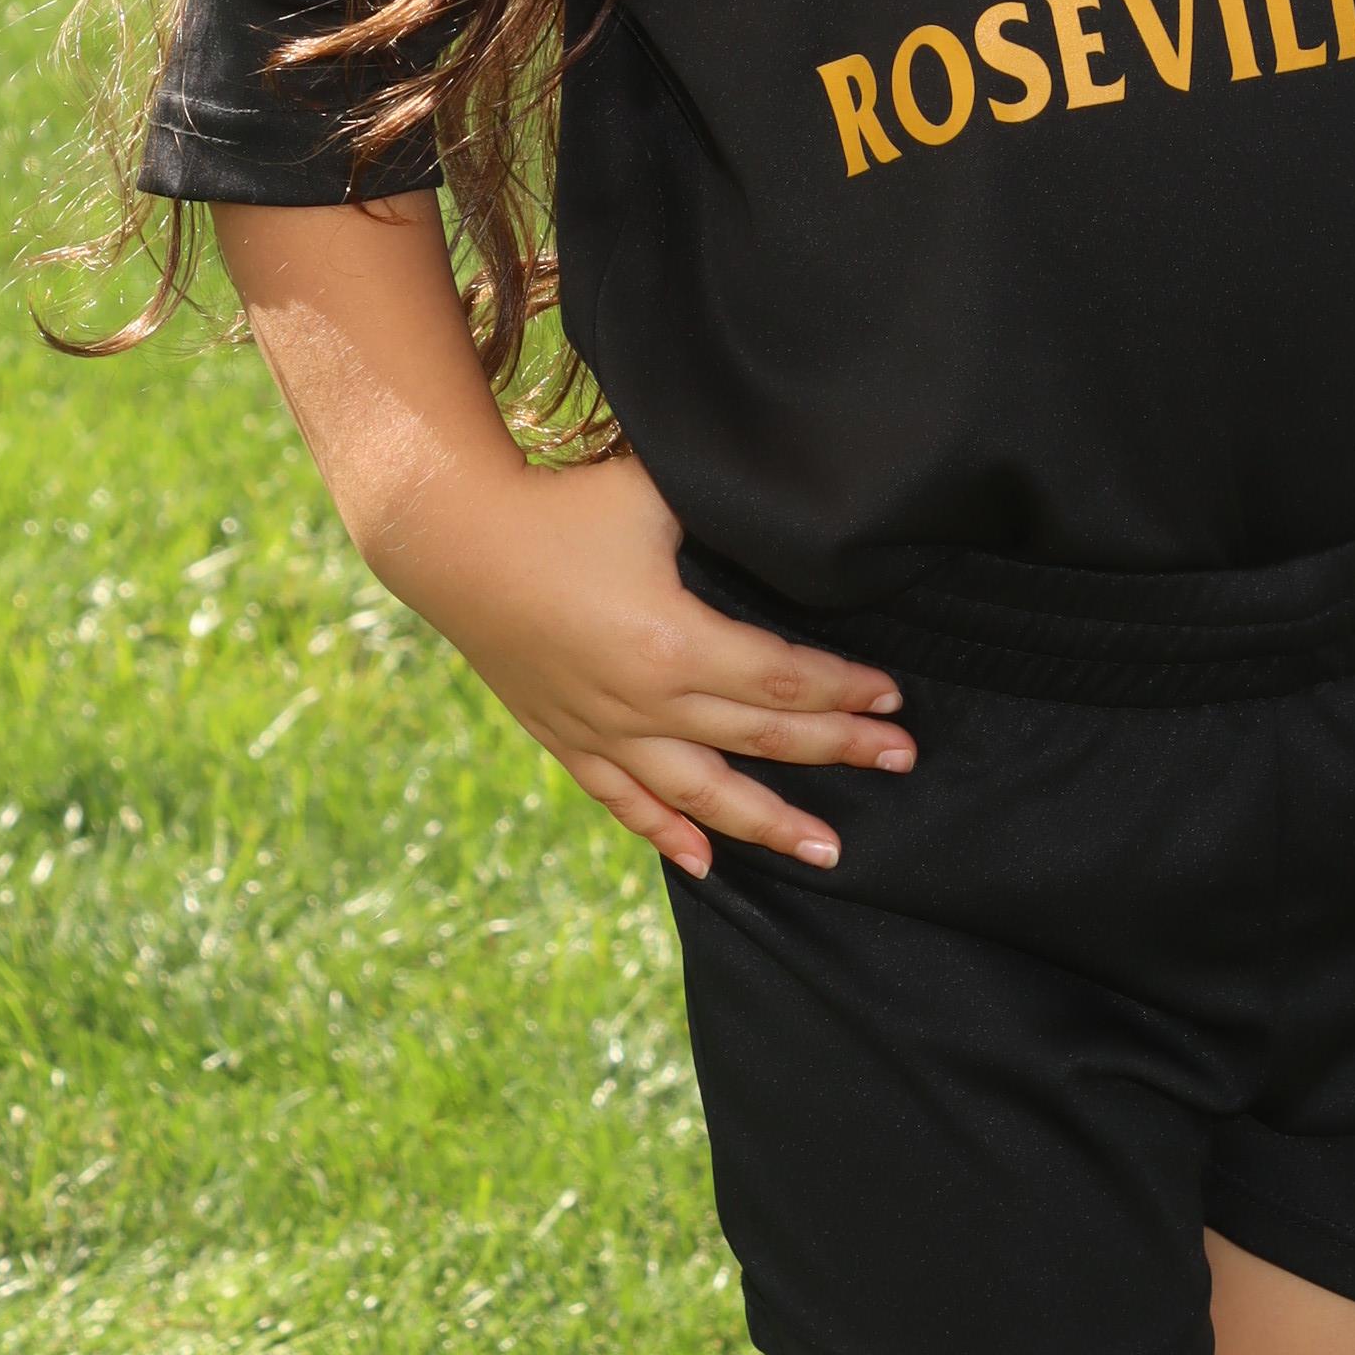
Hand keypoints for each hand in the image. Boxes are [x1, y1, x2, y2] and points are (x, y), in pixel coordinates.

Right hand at [209, 199, 914, 881]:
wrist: (452, 542)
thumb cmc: (560, 506)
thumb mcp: (651, 491)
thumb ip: (724, 499)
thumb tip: (795, 491)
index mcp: (675, 643)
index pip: (783, 677)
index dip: (844, 689)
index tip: (893, 697)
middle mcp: (644, 703)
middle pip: (762, 737)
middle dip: (838, 748)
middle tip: (902, 760)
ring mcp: (604, 731)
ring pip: (702, 795)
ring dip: (768, 823)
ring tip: (828, 850)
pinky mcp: (567, 740)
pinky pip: (625, 800)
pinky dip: (666, 833)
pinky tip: (704, 863)